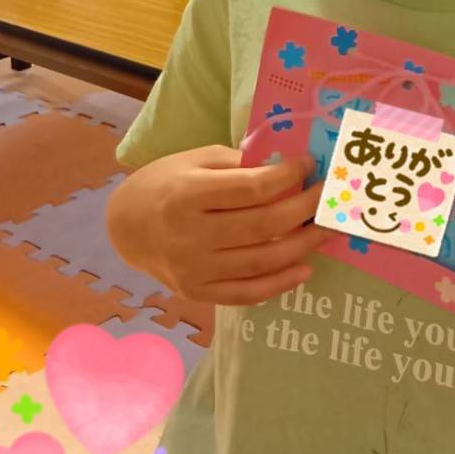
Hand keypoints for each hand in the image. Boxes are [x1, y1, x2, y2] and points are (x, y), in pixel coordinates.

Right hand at [107, 147, 328, 305]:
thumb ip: (238, 164)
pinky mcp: (197, 292)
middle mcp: (189, 235)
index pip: (251, 189)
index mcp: (187, 194)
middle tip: (328, 198)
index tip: (309, 165)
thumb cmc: (166, 183)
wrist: (126, 225)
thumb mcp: (195, 159)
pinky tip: (304, 269)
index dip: (287, 176)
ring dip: (301, 247)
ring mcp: (193, 269)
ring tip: (326, 230)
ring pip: (261, 262)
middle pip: (262, 226)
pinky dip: (279, 284)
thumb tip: (288, 169)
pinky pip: (246, 294)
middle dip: (304, 210)